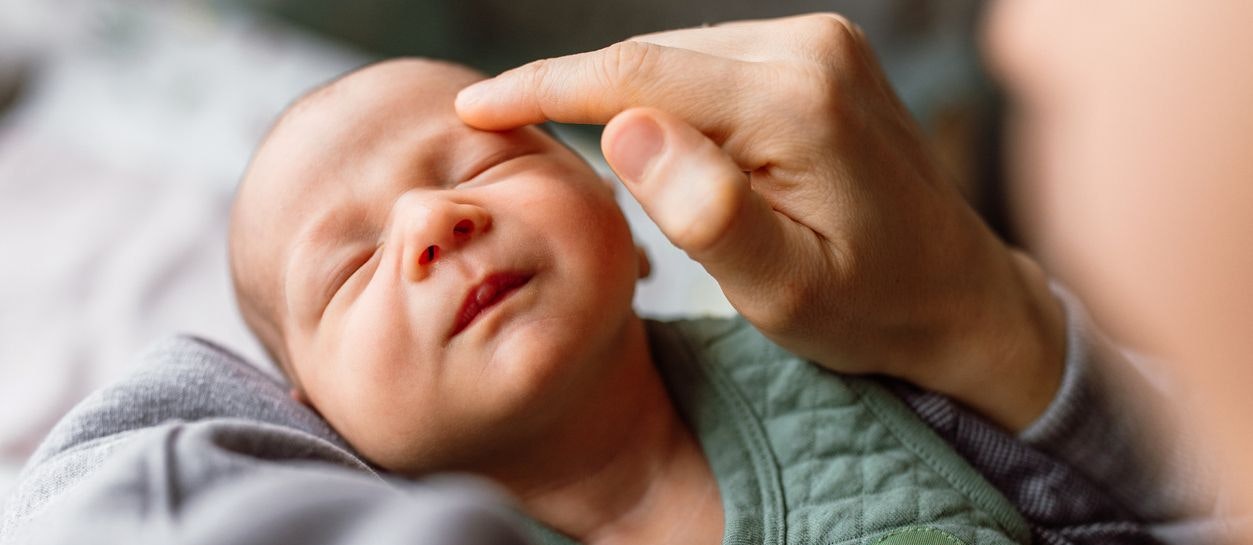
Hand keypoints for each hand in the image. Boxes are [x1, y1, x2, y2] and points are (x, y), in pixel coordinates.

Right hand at [456, 13, 1064, 430]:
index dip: (545, 87)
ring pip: (677, 57)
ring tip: (581, 152)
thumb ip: (709, 213)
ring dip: (622, 99)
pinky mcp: (819, 53)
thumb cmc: (870, 308)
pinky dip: (667, 97)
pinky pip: (712, 63)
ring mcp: (821, 43)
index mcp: (798, 104)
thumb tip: (624, 130)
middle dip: (574, 92)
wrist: (956, 292)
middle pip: (653, 58)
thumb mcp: (786, 290)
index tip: (477, 109)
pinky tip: (652, 139)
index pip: (638, 76)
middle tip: (502, 131)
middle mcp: (811, 49)